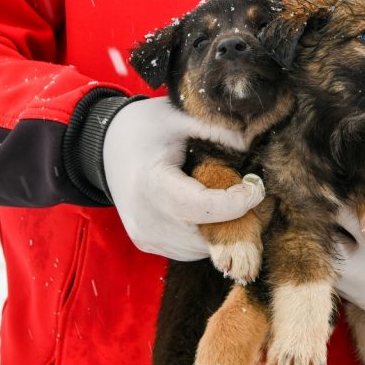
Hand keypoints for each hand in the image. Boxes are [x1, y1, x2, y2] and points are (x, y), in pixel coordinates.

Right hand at [103, 96, 264, 259]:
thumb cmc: (146, 128)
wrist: (107, 146)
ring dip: (222, 229)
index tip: (256, 187)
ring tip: (230, 199)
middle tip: (249, 192)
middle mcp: (145, 218)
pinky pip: (189, 249)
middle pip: (205, 233)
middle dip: (235, 218)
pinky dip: (206, 235)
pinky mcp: (147, 243)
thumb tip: (252, 145)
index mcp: (151, 184)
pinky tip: (210, 210)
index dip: (235, 203)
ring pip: (200, 248)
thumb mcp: (179, 115)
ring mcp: (145, 236)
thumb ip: (216, 129)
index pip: (201, 208)